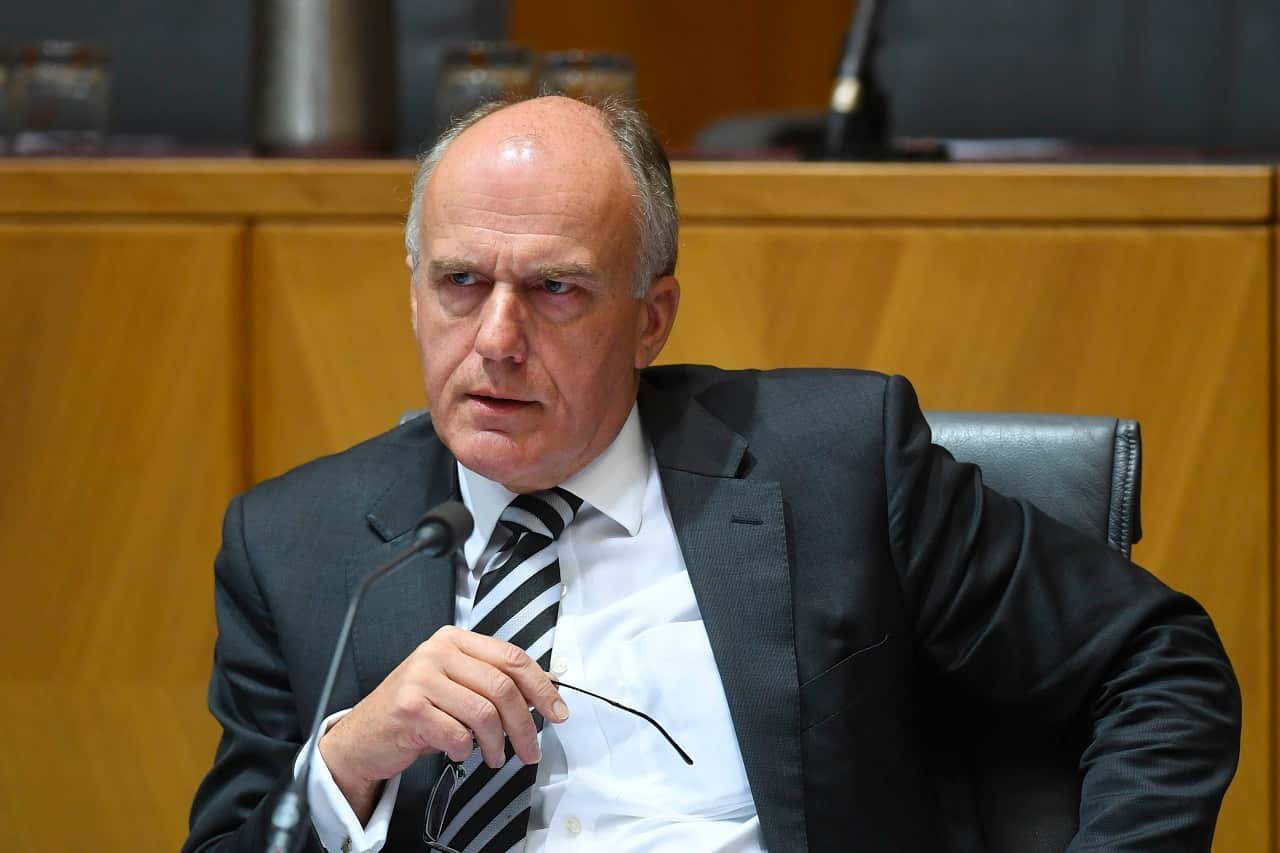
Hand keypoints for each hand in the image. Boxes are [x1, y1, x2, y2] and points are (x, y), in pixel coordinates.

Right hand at [318, 625, 567, 820]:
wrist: (364, 736)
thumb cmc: (418, 710)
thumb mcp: (456, 684)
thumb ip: (493, 680)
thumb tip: (548, 689)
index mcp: (455, 639)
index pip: (511, 658)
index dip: (541, 687)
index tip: (558, 712)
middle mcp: (437, 652)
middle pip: (502, 687)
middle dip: (524, 725)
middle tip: (531, 751)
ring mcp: (420, 678)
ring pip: (483, 713)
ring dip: (497, 744)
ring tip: (495, 758)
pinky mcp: (409, 708)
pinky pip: (457, 735)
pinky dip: (465, 750)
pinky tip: (460, 753)